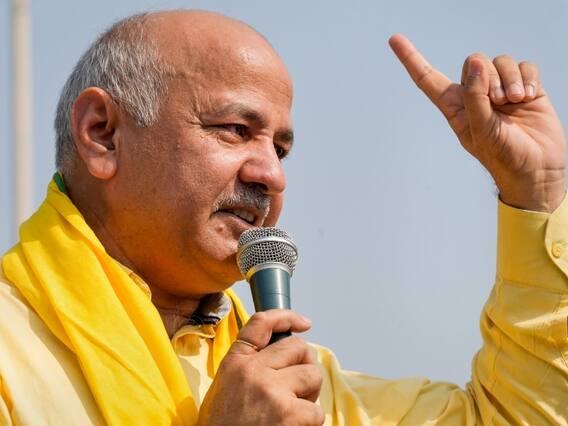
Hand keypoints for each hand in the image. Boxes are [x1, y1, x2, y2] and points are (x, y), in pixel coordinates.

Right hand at [197, 310, 324, 425]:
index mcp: (235, 363)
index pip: (262, 323)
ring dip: (309, 396)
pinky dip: (310, 424)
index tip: (304, 323)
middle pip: (298, 348)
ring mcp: (271, 390)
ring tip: (292, 413)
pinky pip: (316, 411)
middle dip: (304, 365)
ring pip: (312, 375)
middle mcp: (252, 370)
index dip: (287, 317)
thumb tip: (285, 357)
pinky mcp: (289, 413)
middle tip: (298, 388)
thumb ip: (249, 368)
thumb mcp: (226, 389)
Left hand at [389, 34, 565, 211]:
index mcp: (455, 107)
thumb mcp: (481, 130)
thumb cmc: (503, 156)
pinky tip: (528, 97)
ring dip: (509, 79)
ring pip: (500, 61)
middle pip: (474, 62)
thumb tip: (475, 64)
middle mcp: (476, 95)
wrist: (537, 169)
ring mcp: (501, 91)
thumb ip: (475, 97)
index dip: (412, 59)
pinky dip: (527, 78)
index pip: (428, 80)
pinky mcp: (525, 88)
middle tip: (499, 103)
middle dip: (488, 77)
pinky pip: (524, 66)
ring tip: (516, 101)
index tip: (394, 39)